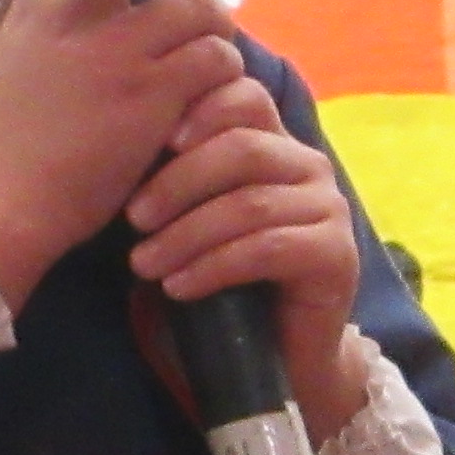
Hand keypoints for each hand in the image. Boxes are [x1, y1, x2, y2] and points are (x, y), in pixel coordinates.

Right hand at [0, 0, 239, 308]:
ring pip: (195, 5)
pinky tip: (210, 91)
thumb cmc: (10, 145)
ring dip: (213, 21)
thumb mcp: (18, 60)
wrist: (1, 208)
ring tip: (204, 44)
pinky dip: (223, 71)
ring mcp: (115, 58)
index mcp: (35, 9)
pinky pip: (215, 61)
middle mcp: (74, 21)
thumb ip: (55, 21)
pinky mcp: (152, 101)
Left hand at [124, 61, 375, 432]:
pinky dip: (213, 267)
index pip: (244, 95)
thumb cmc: (220, 283)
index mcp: (274, 143)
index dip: (199, 108)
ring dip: (186, 234)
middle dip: (178, 182)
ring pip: (249, 203)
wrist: (271, 359)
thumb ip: (175, 174)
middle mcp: (308, 166)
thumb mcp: (190, 218)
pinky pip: (267, 248)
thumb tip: (117, 140)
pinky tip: (178, 287)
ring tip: (143, 265)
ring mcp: (329, 208)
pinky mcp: (337, 255)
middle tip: (132, 219)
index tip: (155, 142)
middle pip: (242, 147)